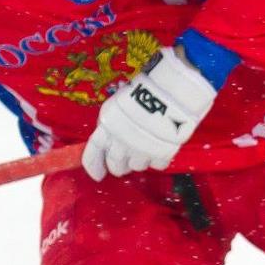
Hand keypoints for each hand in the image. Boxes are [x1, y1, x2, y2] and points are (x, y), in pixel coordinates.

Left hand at [81, 47, 218, 181]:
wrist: (172, 91)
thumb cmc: (145, 89)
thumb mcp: (120, 104)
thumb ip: (115, 124)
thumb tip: (116, 138)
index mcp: (106, 126)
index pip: (92, 153)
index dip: (94, 166)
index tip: (97, 174)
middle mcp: (120, 142)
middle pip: (116, 165)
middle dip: (119, 165)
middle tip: (126, 160)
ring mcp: (141, 150)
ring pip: (137, 166)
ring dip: (140, 160)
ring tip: (147, 147)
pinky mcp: (161, 155)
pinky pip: (157, 165)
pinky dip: (159, 159)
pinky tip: (162, 147)